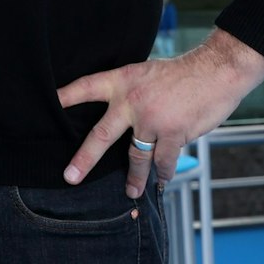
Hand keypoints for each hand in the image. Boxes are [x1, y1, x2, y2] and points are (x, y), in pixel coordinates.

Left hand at [56, 28, 263, 196]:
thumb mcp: (146, 73)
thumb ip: (131, 92)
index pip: (86, 87)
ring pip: (136, 156)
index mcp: (122, 81)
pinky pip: (163, 161)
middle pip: (101, 135)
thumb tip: (121, 114)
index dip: (66, 96)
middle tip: (70, 177)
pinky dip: (163, 173)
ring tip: (130, 192)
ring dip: (134, 178)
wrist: (215, 71)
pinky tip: (161, 182)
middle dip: (84, 159)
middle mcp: (132, 101)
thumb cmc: (182, 73)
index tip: (48, 104)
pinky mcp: (173, 134)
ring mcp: (152, 120)